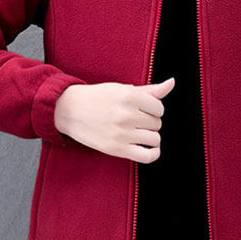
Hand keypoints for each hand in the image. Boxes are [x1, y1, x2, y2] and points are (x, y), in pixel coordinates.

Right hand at [54, 76, 174, 162]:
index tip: (142, 109)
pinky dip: (154, 153)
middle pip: (157, 123)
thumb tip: (172, 83)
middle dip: (150, 121)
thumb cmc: (97, 98)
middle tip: (135, 119)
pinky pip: (147, 156)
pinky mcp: (117, 149)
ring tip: (138, 131)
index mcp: (129, 96)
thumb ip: (149, 90)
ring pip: (155, 139)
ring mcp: (122, 134)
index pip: (159, 107)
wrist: (69, 110)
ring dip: (150, 136)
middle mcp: (126, 115)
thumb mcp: (122, 89)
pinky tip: (150, 147)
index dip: (153, 109)